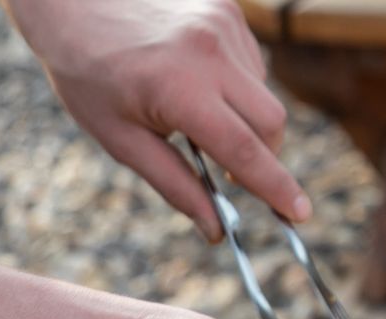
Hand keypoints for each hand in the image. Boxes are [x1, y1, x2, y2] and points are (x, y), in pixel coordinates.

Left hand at [3, 0, 309, 234]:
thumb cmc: (86, 71)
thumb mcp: (121, 139)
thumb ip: (175, 185)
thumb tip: (215, 229)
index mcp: (179, 89)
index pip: (245, 151)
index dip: (276, 188)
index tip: (299, 215)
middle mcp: (210, 52)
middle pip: (271, 123)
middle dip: (264, 157)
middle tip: (232, 175)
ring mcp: (222, 25)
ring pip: (263, 93)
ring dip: (244, 118)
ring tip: (194, 113)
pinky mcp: (227, 9)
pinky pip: (251, 64)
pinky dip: (236, 86)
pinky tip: (197, 80)